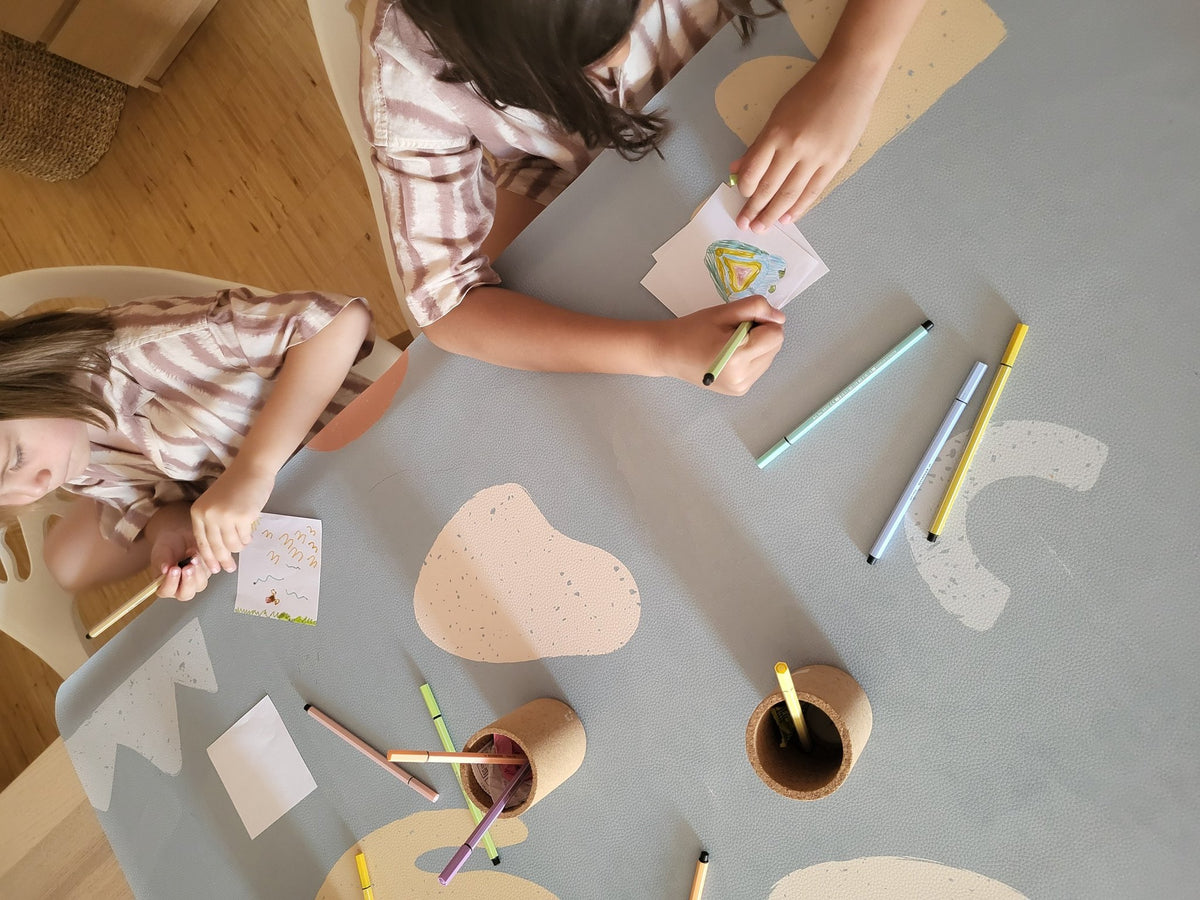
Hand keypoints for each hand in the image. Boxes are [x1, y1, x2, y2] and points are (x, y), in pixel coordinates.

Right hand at [148, 529, 209, 601]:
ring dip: (198, 572)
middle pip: (186, 593)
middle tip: (187, 567)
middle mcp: (181, 586)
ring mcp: (196, 580)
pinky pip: (210, 572)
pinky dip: (206, 563)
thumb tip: (165, 569)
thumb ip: (163, 561)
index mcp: (165, 585)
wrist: (178, 536)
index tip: (173, 570)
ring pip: (200, 584)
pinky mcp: (207, 571)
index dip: (170, 583)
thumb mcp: (161, 552)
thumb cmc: (166, 548)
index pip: (166, 591)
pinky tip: (198, 552)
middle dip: (188, 581)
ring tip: (193, 557)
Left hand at [190, 466, 274, 574]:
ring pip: (231, 544)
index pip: (201, 541)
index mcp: (198, 512)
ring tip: (244, 543)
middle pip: (215, 546)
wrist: (251, 469)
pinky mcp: (242, 517)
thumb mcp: (214, 504)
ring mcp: (225, 516)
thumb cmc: (235, 485)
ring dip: (239, 546)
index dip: (207, 558)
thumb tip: (218, 549)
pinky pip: (245, 537)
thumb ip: (212, 522)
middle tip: (230, 569)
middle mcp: (208, 515)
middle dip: (223, 560)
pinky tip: (249, 535)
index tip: (214, 569)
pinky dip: (247, 538)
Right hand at [653, 296, 785, 394]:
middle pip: (775, 347)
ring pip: (769, 357)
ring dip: (758, 346)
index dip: (763, 322)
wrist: (669, 353)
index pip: (776, 335)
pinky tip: (731, 355)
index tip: (743, 320)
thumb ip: (755, 308)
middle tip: (734, 332)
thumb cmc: (693, 329)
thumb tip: (779, 318)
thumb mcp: (723, 312)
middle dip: (761, 334)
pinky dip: (751, 358)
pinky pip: (759, 368)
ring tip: (730, 344)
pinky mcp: (740, 390)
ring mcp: (742, 386)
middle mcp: (743, 377)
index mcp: (738, 356)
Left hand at [730, 59, 876, 230]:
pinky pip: (814, 190)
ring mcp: (817, 157)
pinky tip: (788, 218)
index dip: (745, 189)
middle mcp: (795, 148)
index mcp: (776, 133)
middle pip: (770, 187)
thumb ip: (759, 144)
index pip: (754, 171)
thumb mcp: (778, 114)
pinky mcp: (836, 162)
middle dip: (755, 209)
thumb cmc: (810, 93)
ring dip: (774, 214)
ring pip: (791, 194)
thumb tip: (737, 169)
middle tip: (746, 225)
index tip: (741, 198)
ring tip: (763, 228)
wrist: (850, 79)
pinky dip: (799, 207)